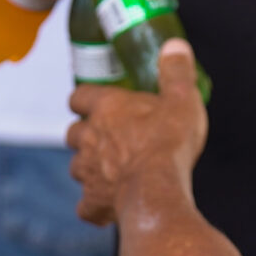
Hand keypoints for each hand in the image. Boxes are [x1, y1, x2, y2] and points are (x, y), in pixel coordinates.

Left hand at [66, 39, 206, 225]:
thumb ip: (176, 72)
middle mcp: (89, 138)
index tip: (93, 103)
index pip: (80, 96)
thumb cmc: (169, 143)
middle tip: (106, 139)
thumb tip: (174, 46)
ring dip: (90, 168)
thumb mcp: (182, 99)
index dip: (85, 99)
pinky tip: (107, 208)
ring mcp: (87, 172)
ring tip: (110, 172)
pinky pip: (86, 206)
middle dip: (85, 135)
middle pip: (74, 133)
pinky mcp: (93, 202)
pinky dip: (94, 207)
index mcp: (106, 108)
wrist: (157, 190)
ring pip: (77, 168)